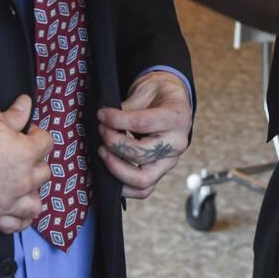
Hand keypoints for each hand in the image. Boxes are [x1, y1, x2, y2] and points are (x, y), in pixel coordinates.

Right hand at [0, 95, 52, 233]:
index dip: (36, 135)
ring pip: (35, 204)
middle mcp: (22, 180)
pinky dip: (19, 219)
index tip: (26, 133)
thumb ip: (14, 115)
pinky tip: (16, 209)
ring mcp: (8, 202)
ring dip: (31, 193)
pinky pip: (16, 225)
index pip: (46, 143)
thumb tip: (26, 104)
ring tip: (21, 184)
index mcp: (25, 153)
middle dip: (35, 162)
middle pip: (44, 173)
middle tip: (21, 156)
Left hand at [98, 72, 192, 199]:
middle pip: (141, 153)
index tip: (101, 115)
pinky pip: (143, 190)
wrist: (172, 101)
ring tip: (102, 151)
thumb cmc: (158, 93)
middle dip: (114, 143)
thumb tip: (103, 122)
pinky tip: (109, 170)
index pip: (142, 123)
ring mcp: (170, 161)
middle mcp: (177, 143)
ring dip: (116, 168)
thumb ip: (127, 108)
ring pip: (142, 179)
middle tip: (101, 130)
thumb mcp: (145, 90)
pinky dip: (123, 186)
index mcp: (177, 117)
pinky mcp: (161, 172)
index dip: (117, 120)